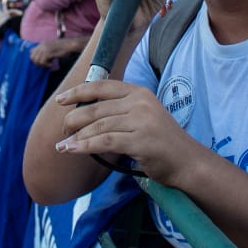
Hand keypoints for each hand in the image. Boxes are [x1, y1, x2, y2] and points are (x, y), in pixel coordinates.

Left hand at [29, 39, 69, 67]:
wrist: (69, 44)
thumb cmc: (63, 47)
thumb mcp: (51, 47)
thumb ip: (45, 51)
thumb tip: (39, 60)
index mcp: (42, 43)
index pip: (31, 51)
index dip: (35, 58)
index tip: (41, 61)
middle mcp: (42, 45)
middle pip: (32, 56)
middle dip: (37, 63)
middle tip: (44, 65)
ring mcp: (45, 48)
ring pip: (37, 60)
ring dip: (42, 65)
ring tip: (48, 65)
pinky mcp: (48, 52)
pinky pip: (42, 61)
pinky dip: (46, 65)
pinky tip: (51, 64)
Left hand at [52, 78, 202, 187]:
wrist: (187, 162)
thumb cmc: (160, 142)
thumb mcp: (141, 117)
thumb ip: (118, 111)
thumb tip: (82, 115)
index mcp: (139, 92)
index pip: (102, 86)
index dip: (78, 92)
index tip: (60, 100)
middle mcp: (140, 102)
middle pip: (96, 107)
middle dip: (74, 119)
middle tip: (62, 130)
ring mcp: (142, 121)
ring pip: (99, 126)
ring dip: (76, 136)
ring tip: (62, 146)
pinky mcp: (141, 141)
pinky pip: (105, 142)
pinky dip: (85, 146)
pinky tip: (72, 150)